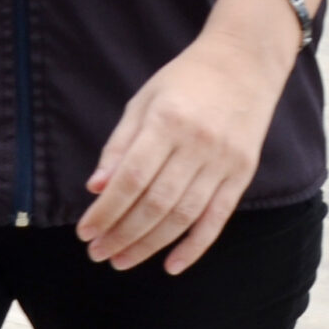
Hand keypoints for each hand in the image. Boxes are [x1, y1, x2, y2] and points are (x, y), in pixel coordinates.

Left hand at [77, 0, 294, 272]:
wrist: (243, 63)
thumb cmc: (184, 81)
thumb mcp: (143, 102)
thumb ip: (119, 146)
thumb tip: (96, 189)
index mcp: (167, 122)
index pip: (131, 179)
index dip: (106, 210)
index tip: (85, 232)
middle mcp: (198, 144)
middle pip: (156, 204)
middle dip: (123, 234)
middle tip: (97, 253)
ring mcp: (224, 162)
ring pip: (184, 217)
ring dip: (151, 245)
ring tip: (122, 260)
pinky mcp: (243, 174)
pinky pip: (218, 219)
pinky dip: (195, 246)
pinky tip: (171, 265)